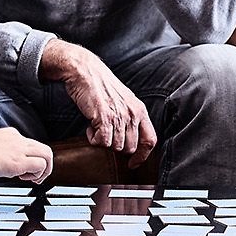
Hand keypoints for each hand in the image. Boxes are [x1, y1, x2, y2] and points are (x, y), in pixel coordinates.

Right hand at [0, 127, 54, 183]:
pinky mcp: (18, 162)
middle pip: (43, 148)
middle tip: (35, 177)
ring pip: (47, 154)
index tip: (24, 170)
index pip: (29, 145)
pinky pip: (40, 165)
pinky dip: (38, 175)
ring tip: (34, 180)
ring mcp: (19, 150)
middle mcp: (17, 140)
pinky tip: (25, 179)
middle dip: (44, 164)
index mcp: (9, 135)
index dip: (30, 158)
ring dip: (45, 170)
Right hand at [44, 41, 158, 164]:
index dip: (142, 156)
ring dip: (103, 141)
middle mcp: (133, 113)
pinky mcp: (104, 117)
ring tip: (96, 127)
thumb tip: (131, 142)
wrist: (86, 71)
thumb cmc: (101, 86)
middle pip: (130, 148)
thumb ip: (130, 118)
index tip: (133, 163)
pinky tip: (90, 128)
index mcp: (140, 110)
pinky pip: (102, 142)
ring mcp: (119, 116)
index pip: (150, 140)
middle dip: (116, 147)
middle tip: (105, 135)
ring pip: (115, 147)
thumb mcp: (124, 100)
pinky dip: (93, 139)